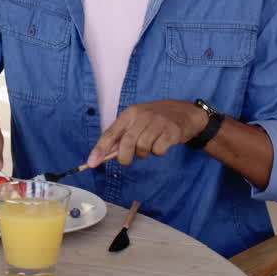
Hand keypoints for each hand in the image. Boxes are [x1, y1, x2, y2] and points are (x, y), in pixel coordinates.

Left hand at [87, 99, 207, 167]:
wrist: (185, 112)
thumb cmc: (156, 119)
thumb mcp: (136, 121)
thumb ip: (122, 135)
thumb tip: (106, 153)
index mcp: (129, 113)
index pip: (110, 133)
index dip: (100, 149)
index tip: (91, 163)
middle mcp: (142, 116)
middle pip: (126, 143)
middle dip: (124, 157)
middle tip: (127, 160)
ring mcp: (158, 122)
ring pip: (142, 148)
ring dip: (144, 154)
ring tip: (149, 147)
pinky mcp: (171, 131)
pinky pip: (158, 150)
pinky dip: (158, 152)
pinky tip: (161, 144)